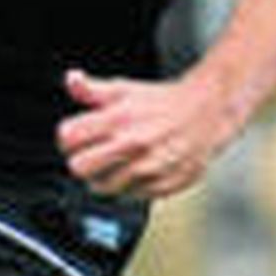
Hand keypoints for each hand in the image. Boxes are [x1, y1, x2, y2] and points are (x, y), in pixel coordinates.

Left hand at [56, 67, 233, 200]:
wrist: (208, 112)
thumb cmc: (162, 101)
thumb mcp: (124, 89)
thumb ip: (91, 89)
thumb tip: (71, 80)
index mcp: (118, 119)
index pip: (68, 138)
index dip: (68, 138)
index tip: (76, 138)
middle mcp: (132, 145)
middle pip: (78, 168)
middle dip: (81, 161)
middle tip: (92, 155)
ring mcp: (148, 168)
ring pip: (102, 186)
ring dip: (105, 176)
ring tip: (119, 161)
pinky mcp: (163, 185)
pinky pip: (130, 195)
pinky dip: (131, 186)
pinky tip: (140, 168)